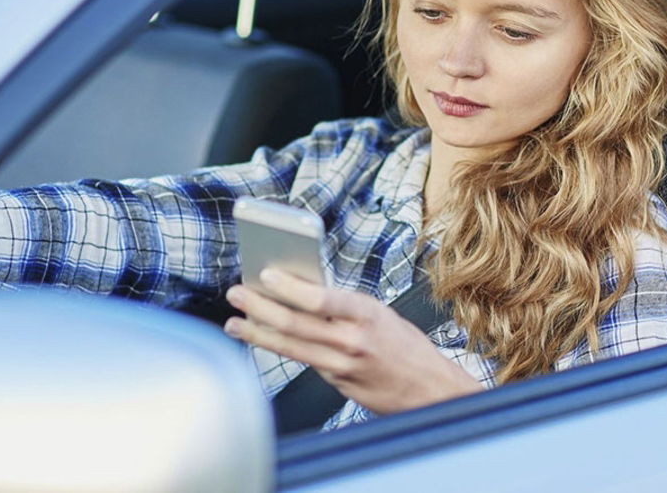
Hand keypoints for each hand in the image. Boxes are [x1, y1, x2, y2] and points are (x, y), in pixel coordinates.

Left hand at [223, 269, 482, 414]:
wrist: (431, 390)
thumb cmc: (407, 347)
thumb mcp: (381, 314)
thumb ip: (345, 306)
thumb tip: (303, 290)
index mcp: (367, 314)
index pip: (321, 298)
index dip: (289, 287)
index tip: (265, 275)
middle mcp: (353, 340)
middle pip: (295, 324)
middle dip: (259, 308)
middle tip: (237, 294)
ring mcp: (343, 366)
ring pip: (291, 347)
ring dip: (258, 334)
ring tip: (235, 324)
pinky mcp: (338, 384)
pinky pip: (305, 362)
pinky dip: (282, 348)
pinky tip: (264, 340)